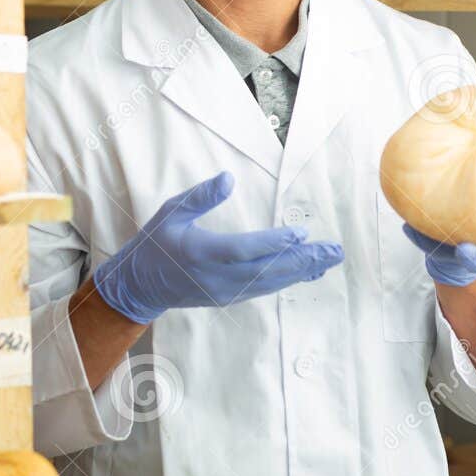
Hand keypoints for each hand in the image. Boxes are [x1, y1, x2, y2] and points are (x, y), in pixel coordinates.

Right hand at [93, 172, 343, 324]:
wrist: (140, 286)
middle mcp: (216, 277)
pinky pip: (264, 288)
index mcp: (200, 253)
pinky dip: (288, 278)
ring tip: (330, 259)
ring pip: (270, 282)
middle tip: (334, 250)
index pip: (244, 249)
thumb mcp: (171, 211)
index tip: (302, 233)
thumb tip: (229, 178)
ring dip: (302, 270)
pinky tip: (308, 270)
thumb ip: (201, 196)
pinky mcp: (229, 298)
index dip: (274, 243)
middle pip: (266, 270)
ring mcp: (225, 291)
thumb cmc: (156, 243)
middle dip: (304, 260)